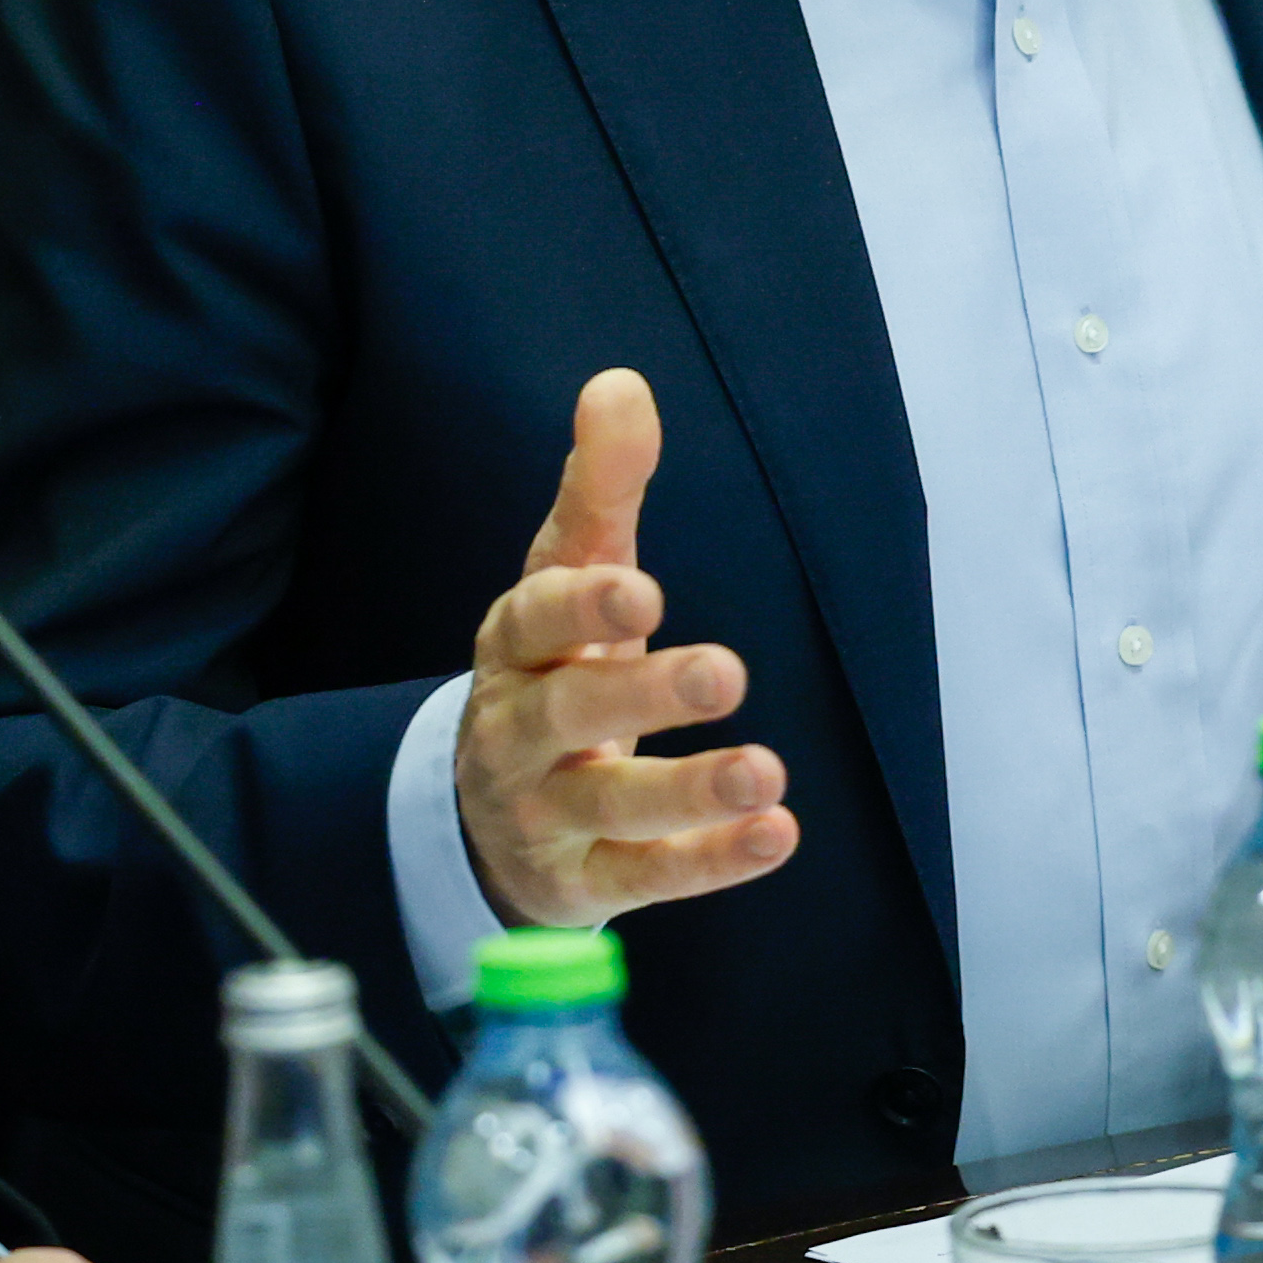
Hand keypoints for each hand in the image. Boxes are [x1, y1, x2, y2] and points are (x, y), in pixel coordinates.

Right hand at [459, 372, 793, 927]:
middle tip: (725, 674)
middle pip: (571, 709)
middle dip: (642, 692)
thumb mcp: (569, 578)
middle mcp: (521, 728)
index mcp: (518, 644)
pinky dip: (710, 860)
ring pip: (611, 803)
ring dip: (688, 788)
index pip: (534, 617)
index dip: (582, 605)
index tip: (640, 587)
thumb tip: (621, 383)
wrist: (485, 817)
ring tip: (767, 772)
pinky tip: (777, 835)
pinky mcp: (587, 878)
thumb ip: (600, 488)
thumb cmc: (551, 669)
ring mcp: (548, 810)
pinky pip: (645, 873)